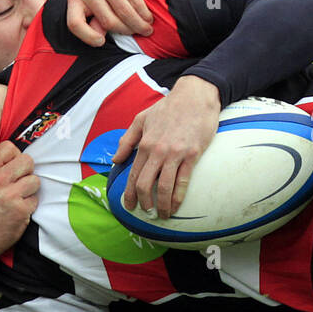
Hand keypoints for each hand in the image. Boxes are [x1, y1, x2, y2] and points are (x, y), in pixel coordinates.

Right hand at [0, 142, 39, 275]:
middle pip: (28, 161)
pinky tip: (18, 211)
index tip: (13, 167)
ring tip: (17, 198)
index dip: (15, 156)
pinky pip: (35, 199)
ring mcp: (10, 195)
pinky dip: (30, 205)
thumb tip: (14, 157)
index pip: (8, 147)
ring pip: (35, 180)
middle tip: (19, 183)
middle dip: (27, 172)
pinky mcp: (21, 209)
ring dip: (30, 190)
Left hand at [67, 0, 167, 44]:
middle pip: (108, 22)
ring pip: (124, 14)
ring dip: (140, 25)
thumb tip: (99, 37)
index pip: (74, 23)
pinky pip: (136, 3)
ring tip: (147, 27)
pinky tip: (149, 16)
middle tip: (139, 32)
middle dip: (127, 31)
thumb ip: (96, 16)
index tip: (101, 42)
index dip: (87, 37)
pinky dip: (145, 13)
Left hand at [112, 76, 220, 217]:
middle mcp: (157, 151)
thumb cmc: (169, 107)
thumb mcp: (142, 119)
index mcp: (145, 144)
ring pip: (163, 186)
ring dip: (161, 204)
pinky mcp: (192, 155)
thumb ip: (127, 139)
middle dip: (143, 203)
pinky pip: (183, 180)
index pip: (133, 174)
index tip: (129, 206)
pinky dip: (178, 196)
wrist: (195, 97)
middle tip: (146, 213)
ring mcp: (175, 154)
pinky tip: (177, 205)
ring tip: (162, 214)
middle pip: (145, 184)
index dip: (129, 194)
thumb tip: (116, 160)